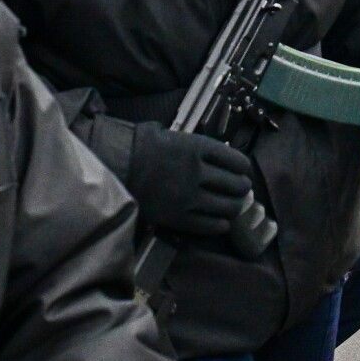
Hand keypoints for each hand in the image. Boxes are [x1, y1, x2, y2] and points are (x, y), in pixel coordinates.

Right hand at [122, 124, 255, 241]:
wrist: (116, 166)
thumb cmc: (141, 145)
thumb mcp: (172, 135)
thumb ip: (196, 146)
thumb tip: (216, 157)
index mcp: (198, 148)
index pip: (236, 160)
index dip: (243, 167)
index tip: (243, 170)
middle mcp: (197, 173)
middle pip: (235, 185)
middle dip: (242, 188)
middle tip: (240, 189)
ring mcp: (188, 197)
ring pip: (227, 207)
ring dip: (234, 207)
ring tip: (233, 206)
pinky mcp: (178, 218)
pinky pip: (209, 225)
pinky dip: (220, 224)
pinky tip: (221, 222)